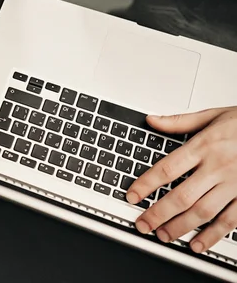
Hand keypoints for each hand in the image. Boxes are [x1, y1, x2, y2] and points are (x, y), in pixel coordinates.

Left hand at [127, 106, 236, 252]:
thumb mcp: (214, 115)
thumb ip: (180, 121)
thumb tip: (152, 120)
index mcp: (204, 146)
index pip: (167, 169)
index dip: (146, 184)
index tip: (132, 195)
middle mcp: (217, 167)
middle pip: (181, 196)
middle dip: (158, 213)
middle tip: (142, 224)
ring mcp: (234, 184)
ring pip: (202, 211)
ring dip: (180, 227)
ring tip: (163, 235)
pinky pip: (230, 221)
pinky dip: (212, 235)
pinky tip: (197, 244)